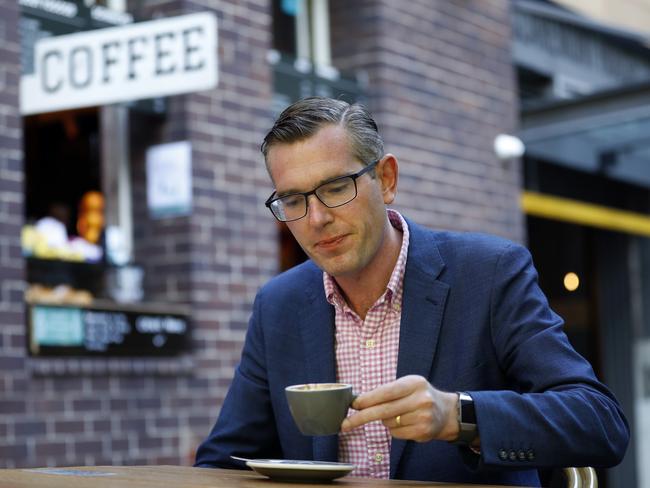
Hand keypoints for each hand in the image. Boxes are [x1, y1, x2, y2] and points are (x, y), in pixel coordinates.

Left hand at [340, 375, 458, 441]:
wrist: (446, 412)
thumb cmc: (419, 396)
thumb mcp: (407, 386)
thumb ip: (386, 392)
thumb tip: (359, 401)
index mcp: (415, 383)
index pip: (387, 392)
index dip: (368, 399)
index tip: (354, 404)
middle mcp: (421, 399)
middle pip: (384, 410)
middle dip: (362, 417)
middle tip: (345, 423)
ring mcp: (423, 417)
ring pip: (388, 423)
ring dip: (385, 421)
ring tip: (399, 414)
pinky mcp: (423, 432)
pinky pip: (396, 433)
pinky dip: (394, 429)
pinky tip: (405, 423)